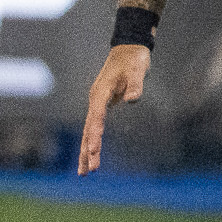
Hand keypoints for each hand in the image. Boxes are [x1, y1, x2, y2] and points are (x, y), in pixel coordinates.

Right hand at [78, 44, 150, 174]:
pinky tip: (91, 154)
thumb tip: (131, 100)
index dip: (93, 137)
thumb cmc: (133, 59)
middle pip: (87, 131)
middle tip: (86, 173)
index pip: (95, 120)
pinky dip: (92, 142)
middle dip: (86, 152)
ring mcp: (96, 104)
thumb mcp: (137, 70)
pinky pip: (94, 128)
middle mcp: (94, 101)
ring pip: (88, 132)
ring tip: (84, 172)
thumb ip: (134, 85)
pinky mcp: (101, 106)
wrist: (128, 49)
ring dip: (86, 152)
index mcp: (100, 94)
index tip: (92, 153)